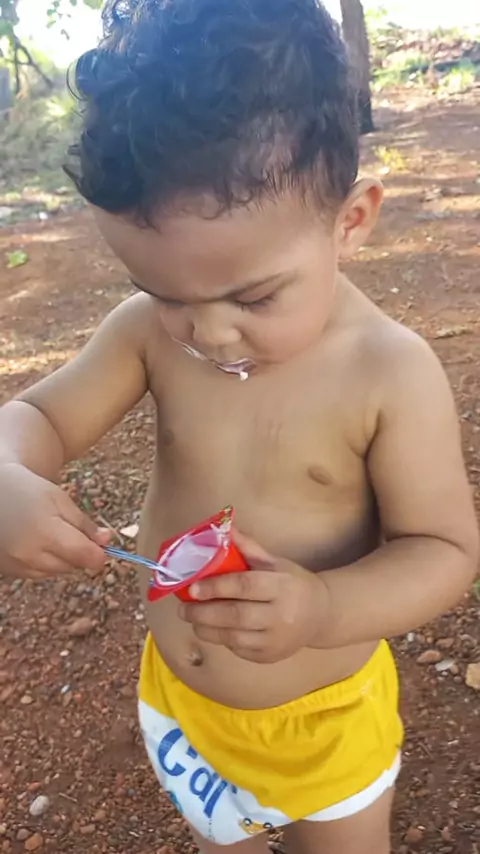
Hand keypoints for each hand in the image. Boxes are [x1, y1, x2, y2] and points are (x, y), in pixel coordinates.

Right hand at [0, 463, 109, 580]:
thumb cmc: (27, 491)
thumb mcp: (60, 499)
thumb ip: (84, 523)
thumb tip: (106, 541)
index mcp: (46, 532)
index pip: (83, 556)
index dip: (98, 555)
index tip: (103, 548)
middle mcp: (30, 554)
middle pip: (72, 566)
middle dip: (80, 554)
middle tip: (74, 534)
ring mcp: (18, 565)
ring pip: (57, 573)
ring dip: (63, 560)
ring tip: (52, 536)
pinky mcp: (9, 571)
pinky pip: (39, 575)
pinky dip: (45, 564)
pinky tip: (38, 544)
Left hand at [178, 530, 329, 662]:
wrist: (321, 615)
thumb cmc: (293, 583)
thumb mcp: (275, 562)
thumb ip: (247, 547)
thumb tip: (222, 528)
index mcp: (282, 586)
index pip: (244, 586)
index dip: (215, 587)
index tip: (191, 588)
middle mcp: (281, 615)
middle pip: (235, 615)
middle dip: (203, 612)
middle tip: (183, 608)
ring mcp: (276, 640)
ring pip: (233, 637)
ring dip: (207, 629)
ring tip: (192, 619)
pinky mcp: (270, 657)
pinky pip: (238, 649)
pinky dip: (221, 639)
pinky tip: (213, 629)